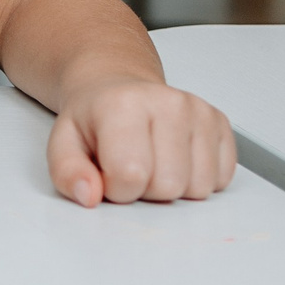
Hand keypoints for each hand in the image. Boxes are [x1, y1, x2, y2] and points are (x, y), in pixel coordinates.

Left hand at [47, 77, 234, 204]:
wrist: (117, 88)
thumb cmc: (94, 118)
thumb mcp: (64, 143)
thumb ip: (67, 173)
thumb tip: (90, 195)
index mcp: (123, 105)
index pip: (130, 176)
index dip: (115, 189)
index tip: (107, 172)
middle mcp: (168, 103)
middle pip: (168, 187)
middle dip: (145, 190)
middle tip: (130, 167)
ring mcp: (199, 112)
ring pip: (198, 188)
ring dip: (172, 187)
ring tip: (152, 162)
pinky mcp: (220, 123)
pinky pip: (221, 179)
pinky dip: (197, 179)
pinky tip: (175, 159)